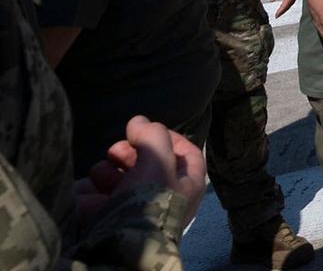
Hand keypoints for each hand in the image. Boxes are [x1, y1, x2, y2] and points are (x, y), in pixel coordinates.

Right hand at [73, 116, 206, 226]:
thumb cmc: (148, 200)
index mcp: (188, 185)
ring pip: (119, 175)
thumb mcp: (158, 160)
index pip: (186, 154)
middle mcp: (162, 196)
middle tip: (118, 150)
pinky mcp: (104, 215)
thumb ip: (152, 135)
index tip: (149, 129)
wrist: (116, 242)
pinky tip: (91, 189)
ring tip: (104, 173)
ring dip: (109, 169)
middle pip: (147, 163)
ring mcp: (132, 206)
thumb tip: (139, 121)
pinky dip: (92, 187)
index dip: (170, 137)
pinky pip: (96, 192)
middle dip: (131, 151)